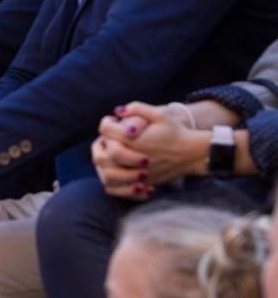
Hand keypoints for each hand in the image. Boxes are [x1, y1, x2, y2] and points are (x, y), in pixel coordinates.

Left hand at [93, 102, 209, 199]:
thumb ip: (137, 108)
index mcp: (136, 139)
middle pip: (103, 155)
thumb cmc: (177, 132)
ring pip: (108, 174)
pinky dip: (115, 182)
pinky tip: (120, 170)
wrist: (195, 153)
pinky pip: (120, 189)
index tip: (112, 122)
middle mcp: (135, 158)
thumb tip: (118, 111)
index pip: (106, 131)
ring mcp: (139, 174)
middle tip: (110, 139)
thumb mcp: (160, 115)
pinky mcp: (145, 183)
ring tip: (111, 155)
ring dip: (105, 165)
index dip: (106, 124)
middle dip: (103, 145)